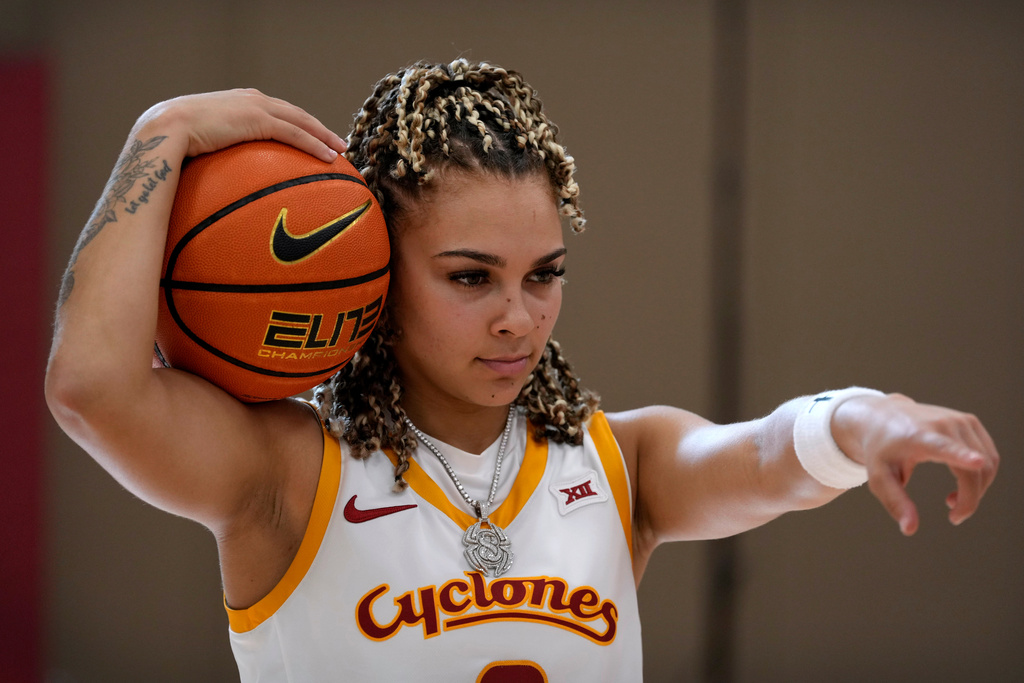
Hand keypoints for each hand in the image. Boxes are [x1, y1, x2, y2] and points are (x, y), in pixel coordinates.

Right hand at [135, 89, 346, 161]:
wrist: (164, 128)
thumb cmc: (175, 142)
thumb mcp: (202, 142)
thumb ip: (218, 151)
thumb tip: (219, 178)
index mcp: (239, 101)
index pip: (277, 111)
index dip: (298, 124)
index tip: (313, 137)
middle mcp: (251, 99)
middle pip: (295, 114)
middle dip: (318, 128)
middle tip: (337, 143)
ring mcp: (255, 106)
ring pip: (301, 121)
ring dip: (324, 136)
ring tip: (340, 151)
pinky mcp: (258, 119)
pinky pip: (295, 133)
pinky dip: (315, 144)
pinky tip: (329, 157)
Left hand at [832, 393, 998, 535]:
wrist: (882, 417)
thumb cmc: (880, 451)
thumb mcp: (880, 478)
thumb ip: (895, 502)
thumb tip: (909, 530)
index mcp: (919, 437)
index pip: (944, 447)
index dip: (962, 456)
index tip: (977, 462)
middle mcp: (943, 424)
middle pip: (974, 471)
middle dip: (970, 500)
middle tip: (954, 517)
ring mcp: (960, 420)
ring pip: (987, 465)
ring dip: (977, 489)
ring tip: (952, 499)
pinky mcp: (970, 422)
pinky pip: (989, 456)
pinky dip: (980, 476)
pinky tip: (962, 482)